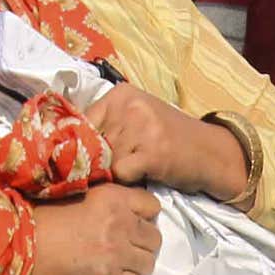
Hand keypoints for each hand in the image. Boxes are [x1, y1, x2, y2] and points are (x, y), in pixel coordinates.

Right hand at [27, 184, 161, 274]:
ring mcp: (117, 253)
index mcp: (113, 198)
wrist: (19, 250)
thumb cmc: (42, 220)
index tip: (135, 224)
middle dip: (143, 244)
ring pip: (148, 264)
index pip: (152, 206)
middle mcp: (120, 223)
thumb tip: (127, 211)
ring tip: (120, 266)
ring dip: (136, 266)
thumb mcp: (78, 196)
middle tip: (127, 249)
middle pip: (155, 238)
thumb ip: (108, 201)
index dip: (145, 217)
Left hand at [84, 85, 247, 199]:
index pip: (81, 120)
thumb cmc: (170, 139)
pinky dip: (127, 180)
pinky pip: (120, 173)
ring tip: (134, 169)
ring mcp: (142, 127)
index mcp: (121, 93)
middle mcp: (129, 105)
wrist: (210, 152)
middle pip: (92, 142)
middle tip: (117, 166)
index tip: (82, 158)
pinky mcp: (152, 152)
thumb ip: (107, 125)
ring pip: (104, 160)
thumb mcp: (137, 119)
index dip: (79, 144)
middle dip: (98, 160)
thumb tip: (64, 144)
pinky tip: (143, 175)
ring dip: (113, 172)